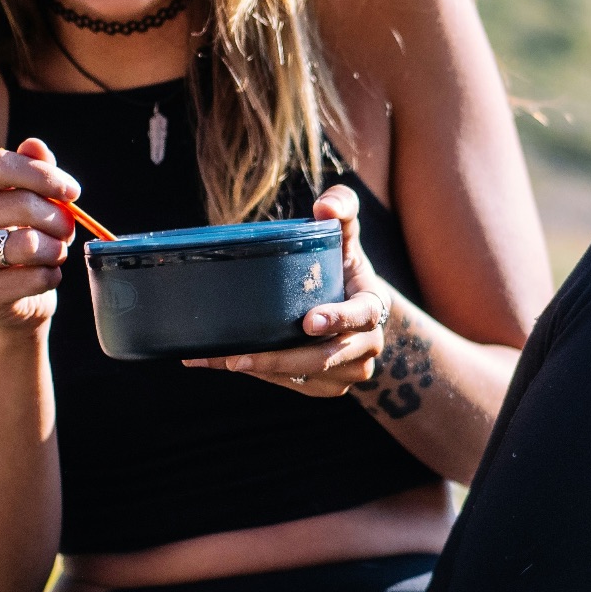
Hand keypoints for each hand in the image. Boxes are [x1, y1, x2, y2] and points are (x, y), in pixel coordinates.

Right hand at [0, 138, 79, 331]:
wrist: (16, 292)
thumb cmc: (27, 233)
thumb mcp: (35, 196)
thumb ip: (36, 168)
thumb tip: (34, 146)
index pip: (0, 164)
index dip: (42, 175)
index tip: (73, 192)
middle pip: (20, 204)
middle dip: (58, 217)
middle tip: (69, 229)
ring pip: (28, 244)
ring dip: (56, 249)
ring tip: (57, 252)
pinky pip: (30, 278)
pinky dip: (50, 276)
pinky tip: (47, 275)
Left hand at [182, 184, 393, 396]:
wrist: (357, 312)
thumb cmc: (345, 268)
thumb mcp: (347, 237)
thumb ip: (342, 210)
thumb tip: (325, 205)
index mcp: (374, 307)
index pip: (362, 315)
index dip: (338, 319)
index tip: (307, 321)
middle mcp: (367, 346)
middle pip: (323, 358)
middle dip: (279, 360)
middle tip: (238, 357)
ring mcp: (348, 372)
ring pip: (302, 377)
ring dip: (260, 371)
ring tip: (216, 359)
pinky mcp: (326, 387)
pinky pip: (291, 385)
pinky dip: (258, 376)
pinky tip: (222, 363)